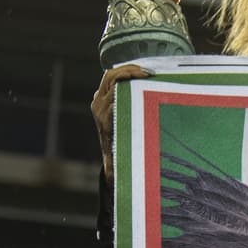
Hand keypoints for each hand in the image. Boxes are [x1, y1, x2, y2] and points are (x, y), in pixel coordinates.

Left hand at [91, 63, 148, 178]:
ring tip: (148, 72)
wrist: (107, 149)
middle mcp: (99, 104)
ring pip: (111, 74)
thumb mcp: (116, 159)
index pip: (113, 93)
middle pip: (111, 78)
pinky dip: (127, 73)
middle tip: (149, 73)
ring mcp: (99, 97)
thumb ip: (112, 166)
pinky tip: (142, 74)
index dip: (128, 83)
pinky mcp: (103, 94)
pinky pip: (113, 77)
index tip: (146, 81)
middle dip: (130, 72)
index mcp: (103, 116)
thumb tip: (111, 178)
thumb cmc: (118, 153)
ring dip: (129, 70)